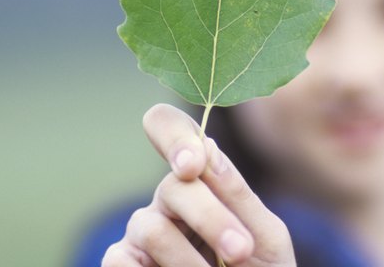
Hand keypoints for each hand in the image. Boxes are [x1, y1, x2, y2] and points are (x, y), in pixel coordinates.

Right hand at [102, 104, 295, 266]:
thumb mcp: (265, 236)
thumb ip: (238, 195)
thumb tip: (207, 147)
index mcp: (202, 178)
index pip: (171, 129)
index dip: (174, 136)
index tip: (194, 166)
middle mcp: (167, 198)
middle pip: (172, 186)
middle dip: (211, 219)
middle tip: (241, 251)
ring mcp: (142, 231)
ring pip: (151, 228)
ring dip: (190, 260)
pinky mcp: (123, 262)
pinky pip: (118, 260)